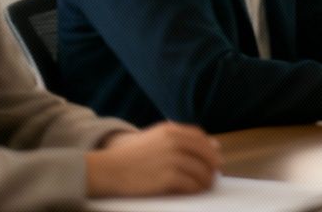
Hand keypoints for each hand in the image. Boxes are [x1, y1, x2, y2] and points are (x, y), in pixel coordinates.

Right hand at [86, 123, 219, 197]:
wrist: (107, 170)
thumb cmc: (129, 156)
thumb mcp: (153, 138)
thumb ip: (179, 138)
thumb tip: (213, 145)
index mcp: (170, 131)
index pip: (200, 138)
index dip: (210, 149)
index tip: (214, 158)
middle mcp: (174, 142)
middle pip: (205, 154)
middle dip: (212, 165)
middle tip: (214, 175)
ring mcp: (172, 159)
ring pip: (200, 171)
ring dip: (206, 180)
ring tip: (205, 185)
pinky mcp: (168, 177)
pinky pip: (191, 184)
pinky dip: (195, 188)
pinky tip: (194, 190)